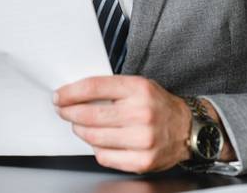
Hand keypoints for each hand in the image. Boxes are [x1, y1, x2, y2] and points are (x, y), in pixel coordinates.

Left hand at [54, 76, 191, 172]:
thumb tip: (74, 93)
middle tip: (62, 110)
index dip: (70, 92)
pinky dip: (95, 148)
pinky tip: (98, 140)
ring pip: (93, 137)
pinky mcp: (143, 161)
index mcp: (138, 89)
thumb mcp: (138, 85)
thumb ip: (110, 88)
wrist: (188, 129)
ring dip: (79, 130)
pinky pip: (104, 156)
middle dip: (68, 112)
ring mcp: (143, 140)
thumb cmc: (157, 105)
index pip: (93, 88)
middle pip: (89, 114)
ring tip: (78, 125)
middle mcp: (141, 114)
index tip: (58, 96)